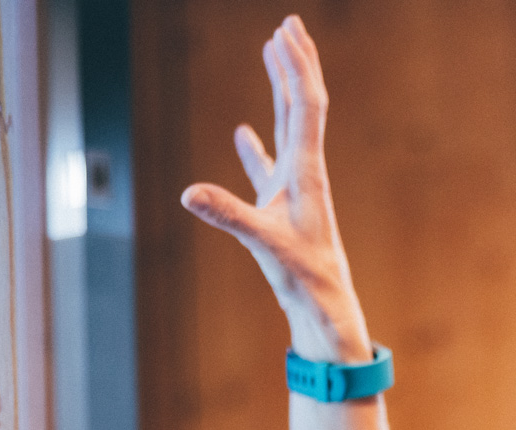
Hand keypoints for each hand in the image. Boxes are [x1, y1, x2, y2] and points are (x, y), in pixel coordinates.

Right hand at [180, 15, 371, 363]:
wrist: (328, 314)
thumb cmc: (308, 283)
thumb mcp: (265, 246)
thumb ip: (230, 217)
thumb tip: (187, 192)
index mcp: (307, 174)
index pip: (304, 107)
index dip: (295, 67)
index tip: (285, 32)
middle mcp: (305, 175)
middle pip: (302, 106)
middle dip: (294, 63)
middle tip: (288, 24)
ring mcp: (293, 193)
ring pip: (288, 129)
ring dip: (280, 90)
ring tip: (273, 57)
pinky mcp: (281, 213)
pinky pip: (267, 169)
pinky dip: (256, 147)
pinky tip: (244, 134)